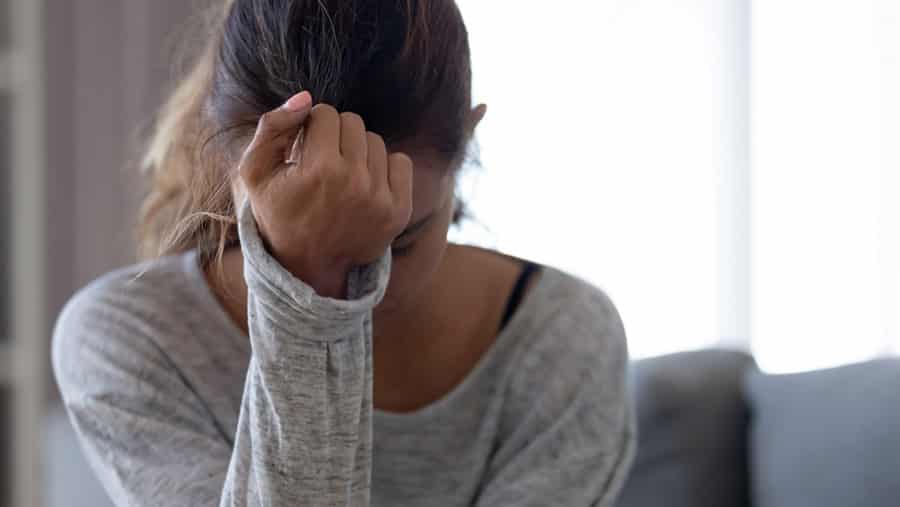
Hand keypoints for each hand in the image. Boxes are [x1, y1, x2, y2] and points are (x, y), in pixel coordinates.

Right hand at [237, 91, 412, 297]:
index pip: (325, 113)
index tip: (305, 151)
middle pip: (353, 122)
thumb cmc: (278, 213)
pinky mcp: (399, 211)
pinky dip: (384, 167)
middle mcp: (354, 182)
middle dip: (335, 136)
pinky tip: (364, 185)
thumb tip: (306, 97)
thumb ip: (272, 127)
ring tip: (342, 176)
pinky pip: (401, 162)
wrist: (308, 267)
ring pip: (376, 141)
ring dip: (358, 151)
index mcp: (318, 170)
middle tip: (323, 163)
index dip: (312, 128)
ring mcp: (380, 198)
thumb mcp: (255, 172)